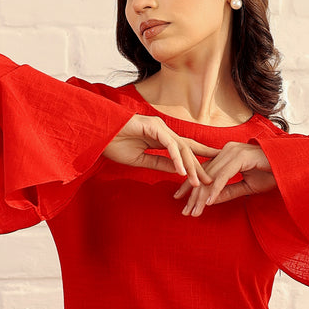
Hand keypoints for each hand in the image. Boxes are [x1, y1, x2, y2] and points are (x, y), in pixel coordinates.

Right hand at [102, 113, 221, 188]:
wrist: (96, 135)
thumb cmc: (114, 144)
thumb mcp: (141, 160)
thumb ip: (160, 163)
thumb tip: (179, 171)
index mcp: (161, 137)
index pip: (184, 149)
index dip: (198, 160)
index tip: (209, 173)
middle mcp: (163, 130)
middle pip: (187, 149)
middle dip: (200, 165)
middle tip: (211, 180)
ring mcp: (159, 127)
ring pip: (181, 148)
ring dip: (190, 166)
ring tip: (197, 182)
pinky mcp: (152, 126)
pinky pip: (168, 145)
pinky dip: (176, 159)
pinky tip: (181, 172)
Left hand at [173, 141, 276, 216]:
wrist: (293, 166)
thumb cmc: (273, 174)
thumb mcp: (247, 186)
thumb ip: (228, 191)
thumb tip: (209, 200)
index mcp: (227, 154)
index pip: (205, 172)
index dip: (191, 187)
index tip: (181, 201)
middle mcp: (228, 150)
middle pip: (205, 175)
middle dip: (193, 195)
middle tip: (185, 212)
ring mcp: (234, 151)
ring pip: (212, 176)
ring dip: (201, 196)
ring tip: (193, 212)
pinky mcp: (242, 156)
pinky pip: (224, 176)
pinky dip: (216, 189)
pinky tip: (208, 203)